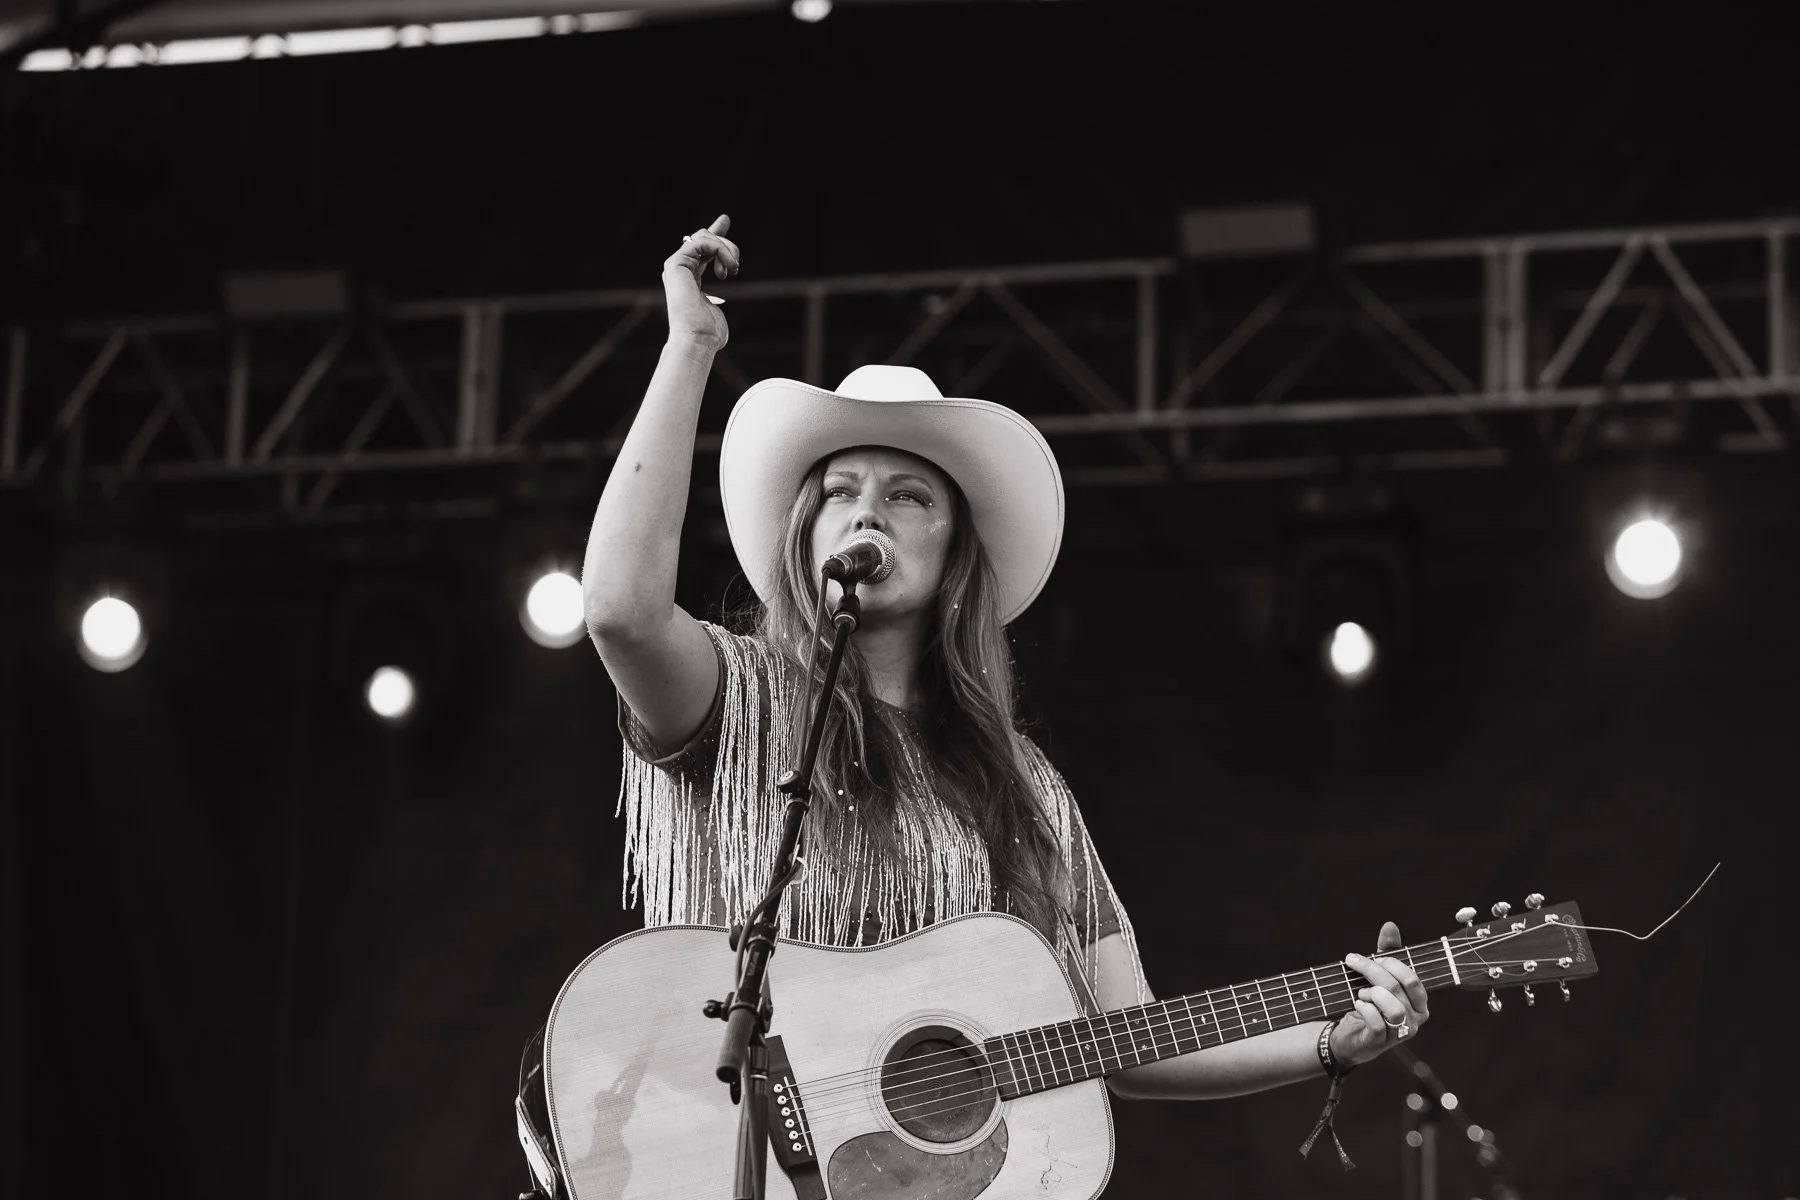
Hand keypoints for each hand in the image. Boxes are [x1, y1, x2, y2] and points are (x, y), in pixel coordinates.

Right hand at [662, 214, 739, 350]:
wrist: (696, 340)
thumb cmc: (708, 333)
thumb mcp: (716, 307)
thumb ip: (716, 295)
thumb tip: (721, 286)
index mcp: (688, 278)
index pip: (702, 248)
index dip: (715, 234)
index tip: (724, 220)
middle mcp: (680, 269)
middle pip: (704, 238)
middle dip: (727, 245)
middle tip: (735, 267)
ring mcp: (676, 266)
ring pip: (705, 237)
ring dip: (726, 249)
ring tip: (733, 270)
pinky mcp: (676, 263)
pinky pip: (703, 242)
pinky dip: (720, 250)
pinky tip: (727, 268)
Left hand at [1332, 921, 1429, 1065]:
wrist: (1353, 1035)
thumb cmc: (1371, 1003)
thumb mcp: (1379, 976)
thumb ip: (1387, 952)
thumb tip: (1390, 926)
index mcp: (1420, 1002)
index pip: (1412, 978)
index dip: (1390, 963)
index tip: (1369, 956)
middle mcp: (1415, 1019)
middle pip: (1398, 988)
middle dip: (1372, 970)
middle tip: (1353, 962)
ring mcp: (1400, 1033)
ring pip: (1393, 1008)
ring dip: (1372, 994)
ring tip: (1361, 992)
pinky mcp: (1382, 1042)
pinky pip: (1378, 1024)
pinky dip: (1365, 1009)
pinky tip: (1357, 1003)